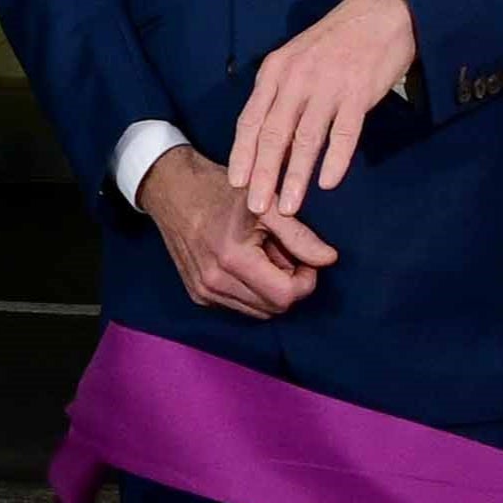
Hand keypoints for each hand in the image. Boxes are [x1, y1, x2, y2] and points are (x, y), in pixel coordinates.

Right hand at [139, 145, 333, 319]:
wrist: (173, 191)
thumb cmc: (221, 191)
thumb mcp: (266, 204)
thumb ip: (300, 235)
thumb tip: (329, 259)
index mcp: (233, 259)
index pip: (285, 295)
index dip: (305, 281)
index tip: (306, 259)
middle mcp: (214, 282)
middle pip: (274, 307)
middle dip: (288, 284)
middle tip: (283, 253)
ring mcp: (204, 292)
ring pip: (258, 311)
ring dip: (269, 289)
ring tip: (264, 255)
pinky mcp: (198, 295)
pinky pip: (239, 306)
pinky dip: (251, 290)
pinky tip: (245, 263)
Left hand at [223, 0, 416, 234]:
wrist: (380, 13)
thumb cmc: (335, 43)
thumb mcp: (295, 60)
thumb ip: (279, 96)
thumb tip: (265, 142)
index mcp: (275, 71)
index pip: (250, 119)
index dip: (242, 154)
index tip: (236, 183)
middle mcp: (296, 78)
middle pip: (273, 134)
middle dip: (263, 174)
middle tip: (256, 207)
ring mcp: (328, 84)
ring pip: (306, 138)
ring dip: (295, 176)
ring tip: (288, 206)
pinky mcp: (359, 91)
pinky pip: (345, 132)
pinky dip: (335, 160)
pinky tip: (328, 183)